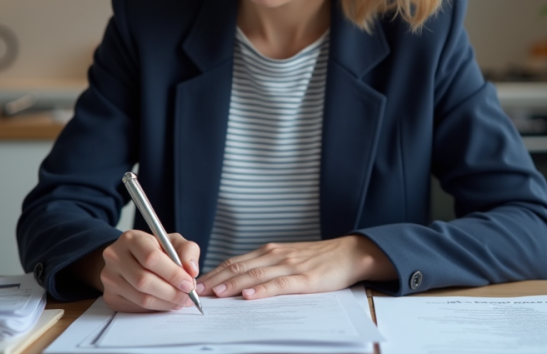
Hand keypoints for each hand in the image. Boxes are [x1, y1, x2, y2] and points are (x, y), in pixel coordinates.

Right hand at [99, 230, 200, 312]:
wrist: (128, 259)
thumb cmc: (154, 249)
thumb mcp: (173, 242)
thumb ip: (187, 250)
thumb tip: (191, 270)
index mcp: (131, 239)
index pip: (151, 258)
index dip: (173, 273)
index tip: (189, 283)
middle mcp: (115, 257)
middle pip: (144, 281)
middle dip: (171, 292)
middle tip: (188, 296)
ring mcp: (109, 278)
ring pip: (141, 298)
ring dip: (166, 303)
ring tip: (181, 301)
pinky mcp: (110, 296)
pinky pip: (136, 307)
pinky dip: (156, 308)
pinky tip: (167, 303)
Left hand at [195, 235, 395, 299]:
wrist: (349, 253)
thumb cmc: (319, 259)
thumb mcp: (288, 258)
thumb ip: (267, 266)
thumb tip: (241, 281)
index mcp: (270, 251)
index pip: (235, 261)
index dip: (215, 271)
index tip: (198, 282)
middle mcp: (276, 255)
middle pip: (239, 267)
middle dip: (216, 279)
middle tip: (197, 290)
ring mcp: (289, 266)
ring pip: (255, 274)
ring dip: (233, 284)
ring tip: (215, 293)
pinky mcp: (304, 279)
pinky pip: (279, 284)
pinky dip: (262, 290)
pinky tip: (249, 295)